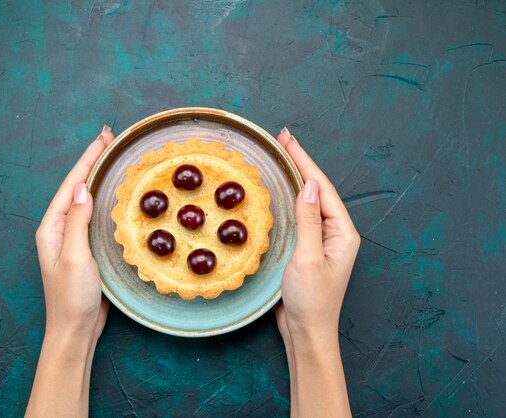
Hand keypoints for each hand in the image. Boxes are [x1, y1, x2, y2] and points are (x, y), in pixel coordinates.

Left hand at [35, 125, 113, 345]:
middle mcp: (60, 229)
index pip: (71, 185)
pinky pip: (95, 216)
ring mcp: (73, 239)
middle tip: (111, 139)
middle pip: (77, 188)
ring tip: (114, 158)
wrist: (75, 330)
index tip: (103, 138)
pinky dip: (106, 200)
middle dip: (93, 162)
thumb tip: (80, 187)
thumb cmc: (72, 298)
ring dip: (100, 178)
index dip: (87, 159)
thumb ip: (76, 221)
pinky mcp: (86, 249)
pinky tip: (116, 195)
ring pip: (87, 200)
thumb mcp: (75, 257)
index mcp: (51, 228)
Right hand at [274, 127, 358, 417]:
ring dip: (294, 178)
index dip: (304, 161)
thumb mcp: (309, 257)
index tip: (288, 139)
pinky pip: (299, 216)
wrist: (306, 332)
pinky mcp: (307, 249)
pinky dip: (288, 199)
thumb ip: (310, 220)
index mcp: (342, 232)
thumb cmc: (310, 300)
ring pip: (307, 201)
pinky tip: (277, 191)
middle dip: (300, 164)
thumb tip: (311, 184)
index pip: (322, 188)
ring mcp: (321, 240)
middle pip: (317, 190)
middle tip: (281, 140)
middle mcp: (334, 232)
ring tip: (279, 157)